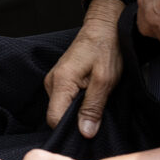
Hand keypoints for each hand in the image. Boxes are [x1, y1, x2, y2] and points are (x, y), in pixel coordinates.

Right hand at [43, 0, 124, 136]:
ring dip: (77, 111)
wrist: (104, 27)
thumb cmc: (107, 49)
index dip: (71, 129)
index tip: (89, 130)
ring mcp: (53, 79)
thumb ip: (93, 107)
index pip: (54, 118)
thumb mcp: (105, 81)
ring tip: (96, 100)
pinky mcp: (59, 79)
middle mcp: (52, 81)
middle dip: (75, 120)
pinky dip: (76, 102)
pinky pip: (63, 99)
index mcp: (61, 82)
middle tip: (97, 115)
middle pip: (56, 114)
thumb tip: (85, 133)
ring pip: (60, 108)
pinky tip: (90, 95)